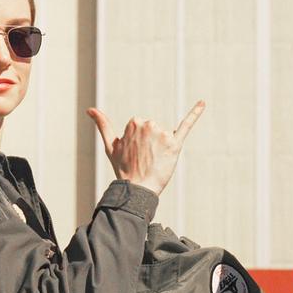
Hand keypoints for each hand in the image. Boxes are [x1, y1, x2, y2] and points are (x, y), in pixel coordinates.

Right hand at [86, 100, 204, 197]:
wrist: (138, 189)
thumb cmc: (123, 169)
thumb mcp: (110, 145)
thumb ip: (102, 124)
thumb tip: (90, 109)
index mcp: (134, 122)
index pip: (142, 127)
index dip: (139, 142)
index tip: (135, 154)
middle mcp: (149, 124)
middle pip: (154, 130)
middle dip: (150, 144)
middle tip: (144, 159)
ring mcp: (163, 133)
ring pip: (165, 136)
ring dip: (161, 148)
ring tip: (154, 161)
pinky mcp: (176, 143)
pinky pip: (187, 125)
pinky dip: (195, 113)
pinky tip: (203, 103)